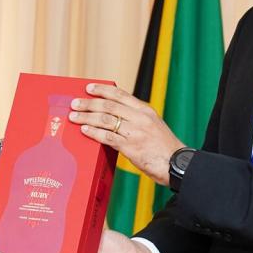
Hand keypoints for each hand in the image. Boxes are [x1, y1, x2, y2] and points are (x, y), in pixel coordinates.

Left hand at [68, 83, 183, 184]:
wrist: (178, 164)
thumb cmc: (164, 148)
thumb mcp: (153, 126)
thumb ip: (136, 119)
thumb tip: (113, 117)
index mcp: (145, 110)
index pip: (120, 94)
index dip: (102, 90)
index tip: (89, 88)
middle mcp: (140, 118)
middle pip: (108, 106)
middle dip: (89, 104)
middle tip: (75, 103)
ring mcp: (135, 132)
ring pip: (105, 120)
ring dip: (86, 117)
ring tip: (74, 116)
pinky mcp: (131, 147)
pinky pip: (107, 137)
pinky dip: (94, 133)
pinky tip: (84, 130)